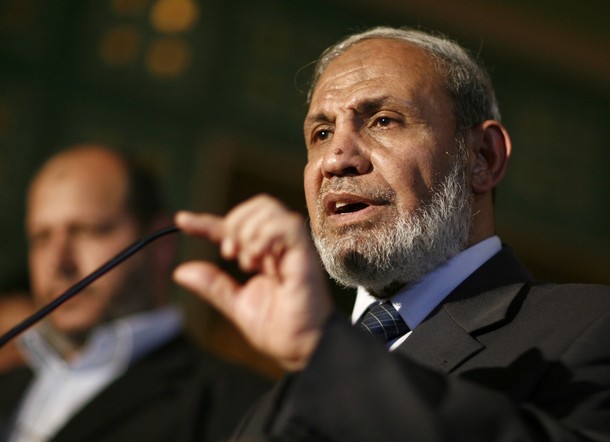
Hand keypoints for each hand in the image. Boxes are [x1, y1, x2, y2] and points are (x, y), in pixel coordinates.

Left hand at [173, 194, 332, 370]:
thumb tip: (180, 271)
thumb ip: (213, 285)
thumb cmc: (280, 329)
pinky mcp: (306, 252)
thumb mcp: (236, 304)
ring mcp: (294, 247)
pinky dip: (266, 235)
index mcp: (265, 256)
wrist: (303, 347)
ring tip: (248, 261)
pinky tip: (259, 258)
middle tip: (229, 255)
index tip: (181, 221)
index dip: (206, 222)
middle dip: (234, 224)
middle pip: (255, 206)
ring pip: (268, 209)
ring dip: (248, 230)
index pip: (234, 228)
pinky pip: (286, 224)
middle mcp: (280, 246)